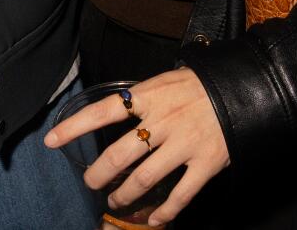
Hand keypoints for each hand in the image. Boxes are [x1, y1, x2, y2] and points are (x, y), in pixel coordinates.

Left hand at [44, 69, 228, 223]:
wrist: (245, 89)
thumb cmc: (200, 84)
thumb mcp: (165, 81)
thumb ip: (141, 99)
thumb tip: (116, 111)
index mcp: (148, 97)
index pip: (101, 112)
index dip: (73, 128)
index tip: (51, 140)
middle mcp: (163, 121)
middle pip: (119, 154)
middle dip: (99, 174)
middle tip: (91, 182)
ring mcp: (184, 144)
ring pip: (145, 179)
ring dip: (125, 195)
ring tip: (116, 201)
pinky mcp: (206, 163)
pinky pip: (181, 195)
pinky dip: (165, 212)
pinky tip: (155, 218)